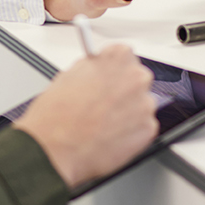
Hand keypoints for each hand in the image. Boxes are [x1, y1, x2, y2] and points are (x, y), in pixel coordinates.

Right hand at [13, 44, 159, 189]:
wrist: (56, 148)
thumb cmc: (56, 115)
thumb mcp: (69, 75)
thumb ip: (93, 69)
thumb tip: (99, 73)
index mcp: (118, 57)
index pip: (124, 56)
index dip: (112, 71)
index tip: (106, 80)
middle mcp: (136, 77)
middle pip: (136, 80)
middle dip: (122, 92)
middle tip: (103, 106)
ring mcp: (145, 104)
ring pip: (140, 105)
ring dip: (127, 113)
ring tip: (103, 125)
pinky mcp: (148, 129)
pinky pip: (143, 127)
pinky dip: (130, 133)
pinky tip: (110, 136)